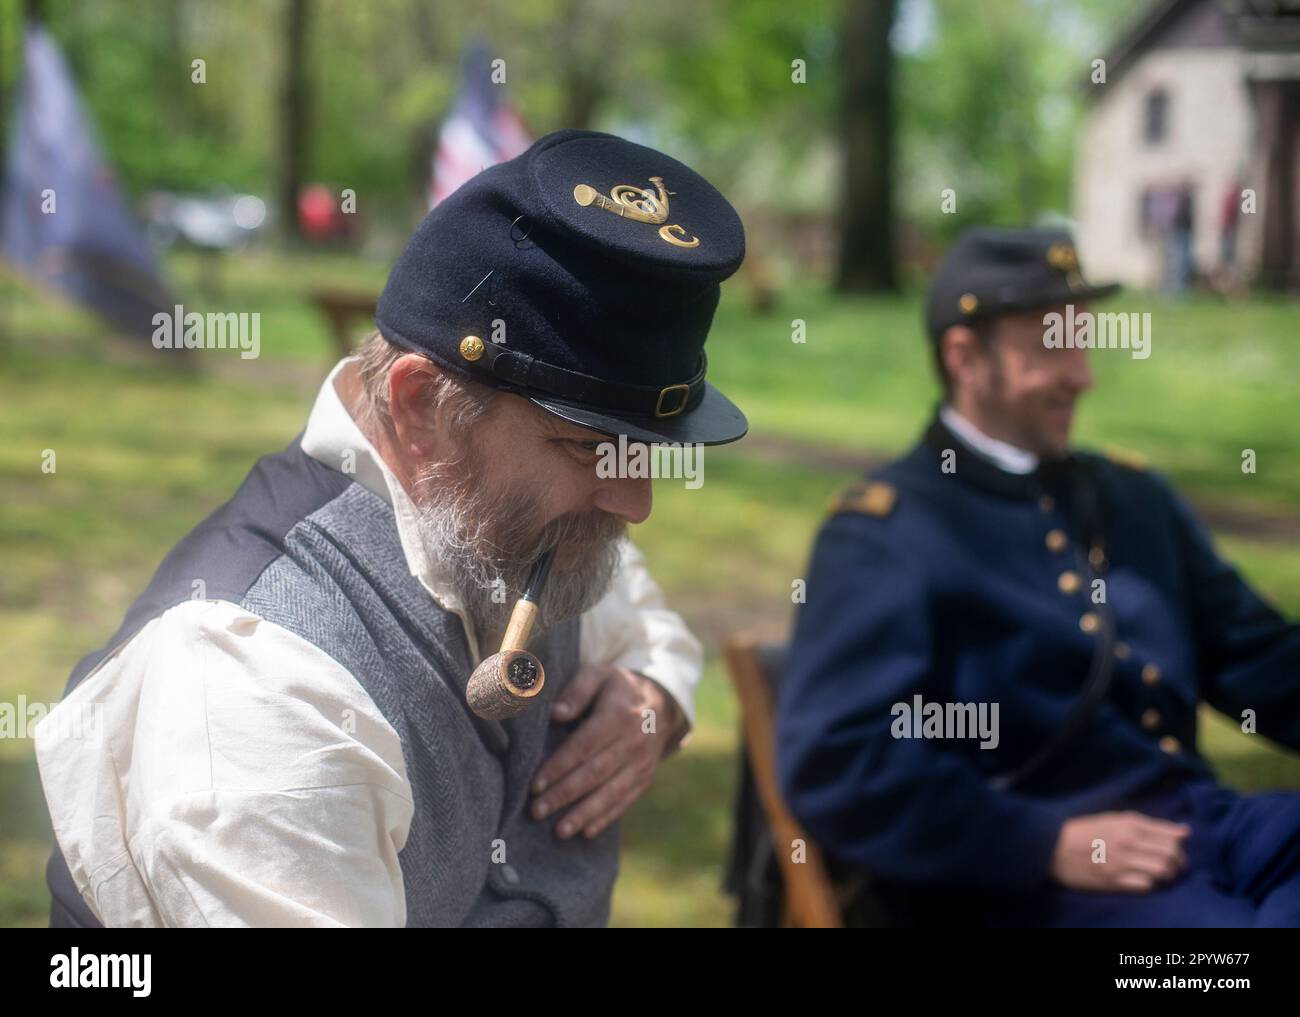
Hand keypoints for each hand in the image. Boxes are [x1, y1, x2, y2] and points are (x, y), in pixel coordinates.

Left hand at [529, 665, 682, 840]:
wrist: (661, 703)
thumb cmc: (617, 688)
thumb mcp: (599, 675)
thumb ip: (577, 691)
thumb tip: (556, 714)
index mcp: (620, 714)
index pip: (585, 745)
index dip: (559, 766)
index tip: (535, 785)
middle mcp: (635, 741)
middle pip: (595, 773)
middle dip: (564, 795)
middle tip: (536, 811)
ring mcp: (644, 763)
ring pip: (611, 793)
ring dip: (584, 814)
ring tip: (559, 830)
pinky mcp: (646, 778)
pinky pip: (626, 801)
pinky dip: (606, 818)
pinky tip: (585, 832)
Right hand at [1050, 811, 1191, 892]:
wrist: (1052, 847)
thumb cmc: (1085, 831)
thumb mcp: (1115, 819)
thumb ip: (1151, 825)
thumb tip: (1186, 831)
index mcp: (1130, 824)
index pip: (1171, 837)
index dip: (1180, 846)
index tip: (1177, 851)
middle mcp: (1128, 842)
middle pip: (1171, 855)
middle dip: (1178, 863)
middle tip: (1173, 866)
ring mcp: (1121, 863)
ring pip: (1162, 871)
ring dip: (1167, 875)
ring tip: (1161, 875)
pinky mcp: (1114, 881)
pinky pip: (1146, 885)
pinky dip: (1151, 884)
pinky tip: (1145, 881)